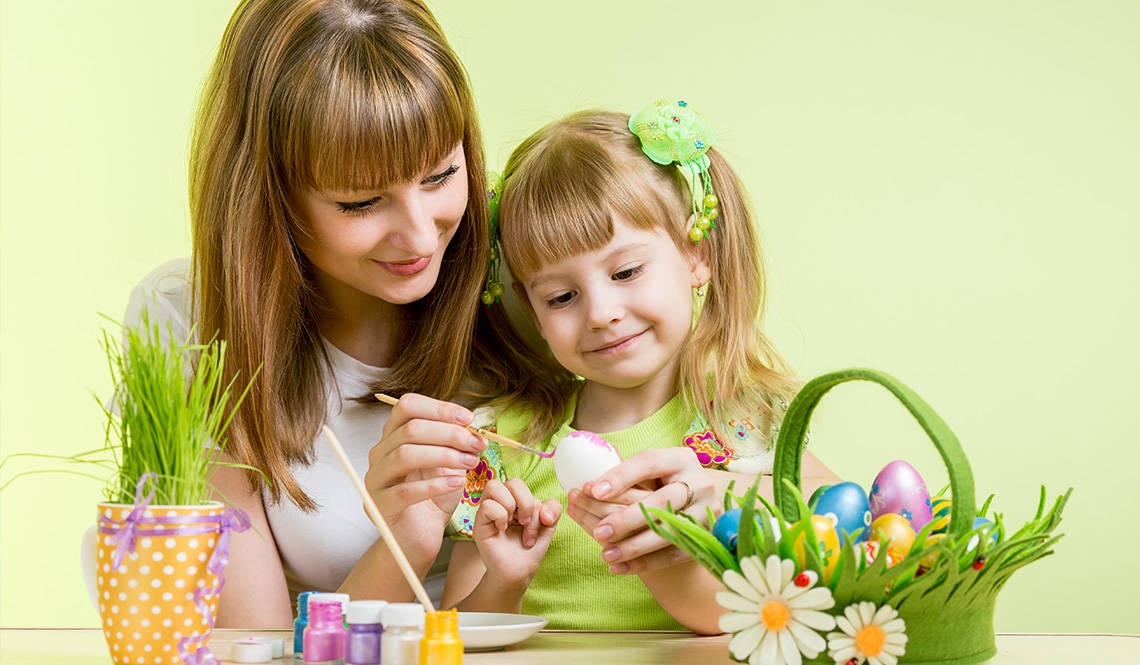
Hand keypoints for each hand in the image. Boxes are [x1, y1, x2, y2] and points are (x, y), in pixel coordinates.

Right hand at [363, 393, 487, 558]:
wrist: (419, 536)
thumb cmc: (434, 498)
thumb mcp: (448, 464)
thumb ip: (455, 442)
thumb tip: (473, 425)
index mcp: (393, 436)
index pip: (407, 406)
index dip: (439, 408)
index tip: (468, 418)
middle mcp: (379, 453)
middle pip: (410, 429)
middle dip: (449, 433)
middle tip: (476, 444)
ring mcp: (375, 479)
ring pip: (405, 454)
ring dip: (444, 455)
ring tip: (471, 464)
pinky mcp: (379, 506)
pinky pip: (405, 491)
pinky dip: (435, 484)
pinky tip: (457, 484)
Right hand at [472, 479, 560, 587]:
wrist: (518, 572)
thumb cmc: (529, 549)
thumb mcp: (548, 527)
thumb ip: (553, 510)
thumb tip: (544, 511)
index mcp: (517, 499)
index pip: (526, 484)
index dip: (537, 502)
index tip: (543, 522)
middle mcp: (502, 501)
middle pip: (513, 482)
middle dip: (527, 504)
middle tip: (526, 524)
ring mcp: (489, 510)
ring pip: (495, 486)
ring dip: (512, 508)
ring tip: (514, 526)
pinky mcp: (478, 522)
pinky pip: (488, 505)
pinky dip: (500, 517)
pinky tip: (502, 530)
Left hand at [570, 447, 719, 574]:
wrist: (698, 504)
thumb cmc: (663, 483)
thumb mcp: (650, 471)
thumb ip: (624, 471)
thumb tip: (588, 476)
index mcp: (680, 458)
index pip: (649, 462)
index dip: (620, 476)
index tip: (592, 490)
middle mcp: (699, 483)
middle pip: (661, 501)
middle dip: (627, 518)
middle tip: (599, 531)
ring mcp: (705, 512)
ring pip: (669, 531)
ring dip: (634, 546)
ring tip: (606, 555)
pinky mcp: (704, 538)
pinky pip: (673, 555)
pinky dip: (644, 563)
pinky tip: (619, 567)